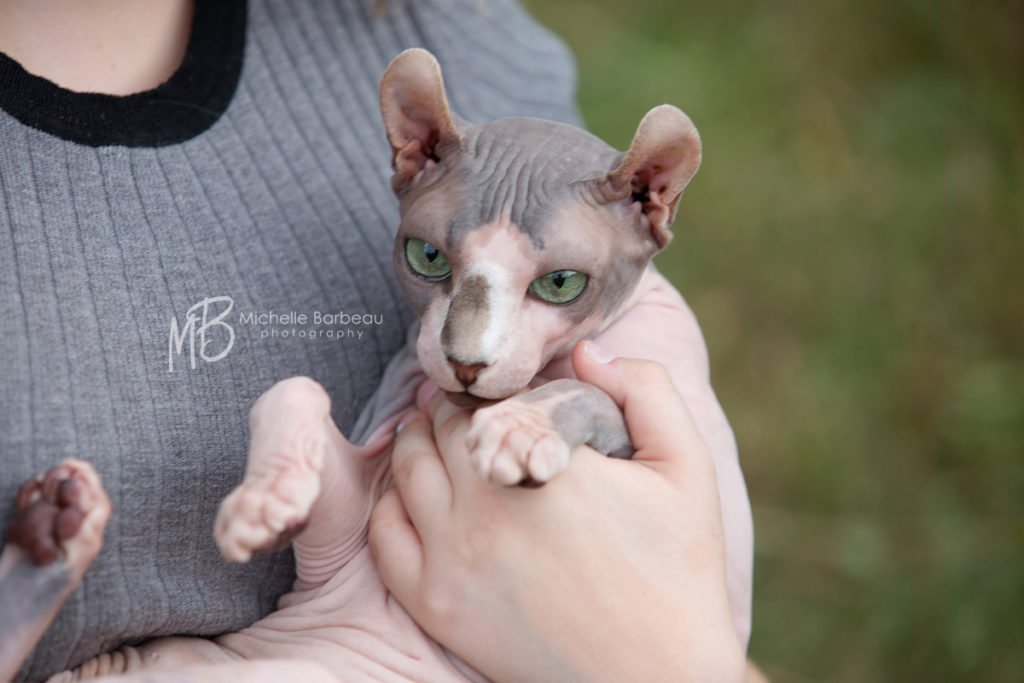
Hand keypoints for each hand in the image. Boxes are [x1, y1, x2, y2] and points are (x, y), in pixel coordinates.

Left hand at [368, 342, 745, 682]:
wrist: (652, 674)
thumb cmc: (677, 569)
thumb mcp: (687, 467)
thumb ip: (644, 388)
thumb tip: (584, 351)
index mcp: (551, 465)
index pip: (492, 400)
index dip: (496, 395)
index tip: (508, 406)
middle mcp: (491, 505)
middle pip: (444, 426)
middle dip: (458, 414)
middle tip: (474, 417)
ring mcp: (455, 556)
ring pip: (407, 466)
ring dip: (421, 444)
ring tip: (444, 443)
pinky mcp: (434, 601)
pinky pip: (384, 529)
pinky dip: (395, 501)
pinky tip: (420, 496)